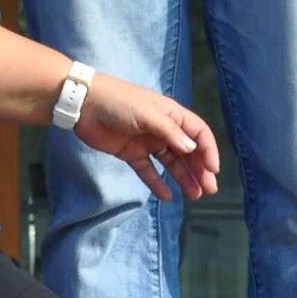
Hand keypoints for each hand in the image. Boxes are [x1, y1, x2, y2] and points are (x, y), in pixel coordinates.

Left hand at [70, 74, 220, 201]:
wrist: (83, 103)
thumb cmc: (118, 102)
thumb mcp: (147, 114)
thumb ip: (169, 132)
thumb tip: (192, 149)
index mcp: (171, 114)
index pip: (198, 133)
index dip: (208, 150)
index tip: (213, 169)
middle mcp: (162, 129)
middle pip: (187, 151)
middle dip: (200, 169)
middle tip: (209, 189)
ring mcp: (147, 142)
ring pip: (171, 163)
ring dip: (183, 178)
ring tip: (195, 195)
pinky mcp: (130, 153)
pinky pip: (148, 170)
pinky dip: (157, 183)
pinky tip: (167, 196)